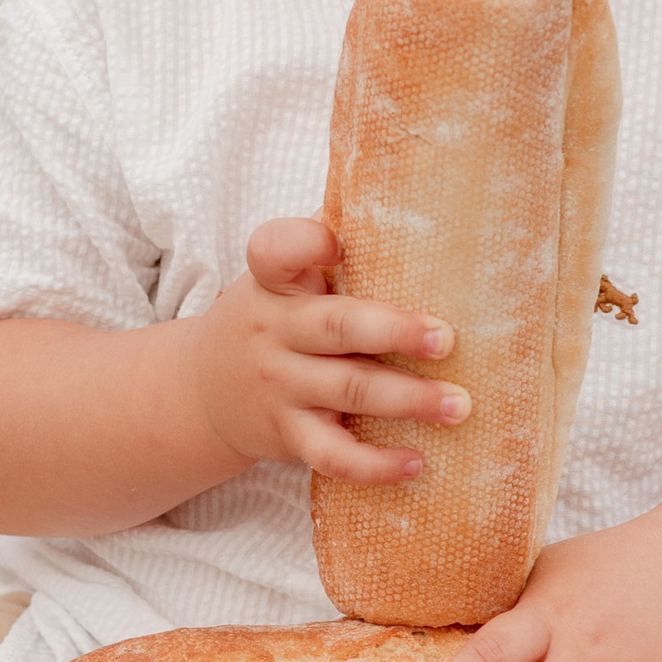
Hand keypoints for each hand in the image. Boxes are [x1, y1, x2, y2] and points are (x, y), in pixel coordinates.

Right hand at [187, 218, 469, 486]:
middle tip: (448, 339)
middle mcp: (274, 331)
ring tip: (460, 404)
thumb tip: (402, 196)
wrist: (200, 392)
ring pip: (349, 392)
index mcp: (274, 282)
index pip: (277, 250)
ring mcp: (280, 386)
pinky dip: (375, 465)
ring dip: (409, 399)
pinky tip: (416, 463)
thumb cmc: (270, 322)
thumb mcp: (278, 280)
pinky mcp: (287, 435)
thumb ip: (321, 249)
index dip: (306, 242)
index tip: (338, 243)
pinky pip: (332, 455)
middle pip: (337, 328)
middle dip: (395, 333)